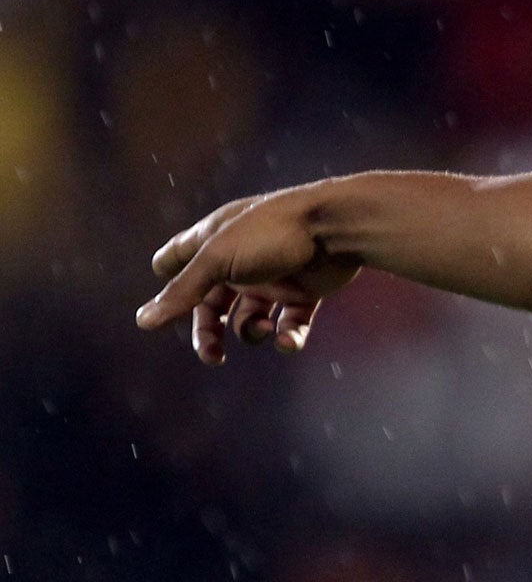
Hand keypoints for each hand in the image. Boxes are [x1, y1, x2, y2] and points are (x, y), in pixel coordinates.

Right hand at [136, 188, 361, 363]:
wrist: (337, 226)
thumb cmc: (272, 233)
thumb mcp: (218, 259)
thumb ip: (183, 290)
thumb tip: (144, 320)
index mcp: (214, 242)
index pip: (178, 257)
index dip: (167, 278)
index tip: (159, 306)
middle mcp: (240, 261)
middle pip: (211, 304)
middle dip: (208, 331)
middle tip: (212, 354)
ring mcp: (273, 278)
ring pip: (249, 318)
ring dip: (250, 332)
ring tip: (260, 329)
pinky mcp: (304, 292)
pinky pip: (290, 324)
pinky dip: (289, 337)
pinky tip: (288, 341)